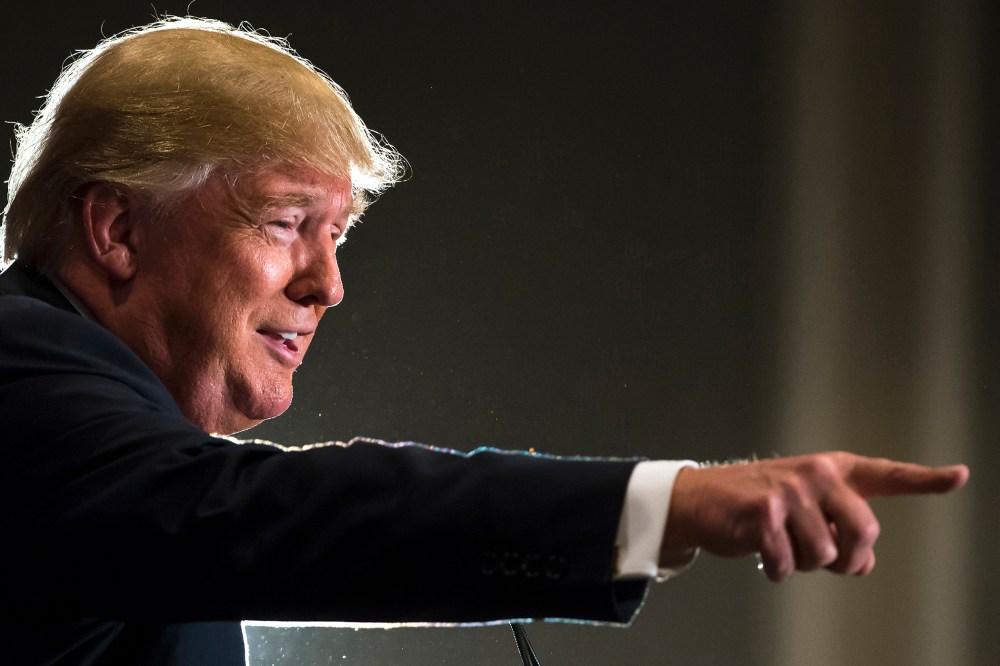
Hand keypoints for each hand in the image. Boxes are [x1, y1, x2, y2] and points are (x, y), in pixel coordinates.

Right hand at [662, 452, 967, 581]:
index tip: (959, 476)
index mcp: (833, 470)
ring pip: (825, 556)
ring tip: (784, 547)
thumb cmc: (760, 505)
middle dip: (848, 560)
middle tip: (828, 561)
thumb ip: (842, 528)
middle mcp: (816, 474)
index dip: (925, 479)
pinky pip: (789, 564)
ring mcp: (790, 490)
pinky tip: (763, 555)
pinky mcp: (763, 512)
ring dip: (805, 565)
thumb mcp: (806, 510)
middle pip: (864, 532)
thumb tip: (863, 565)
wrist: (701, 499)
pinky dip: (777, 571)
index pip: (886, 475)